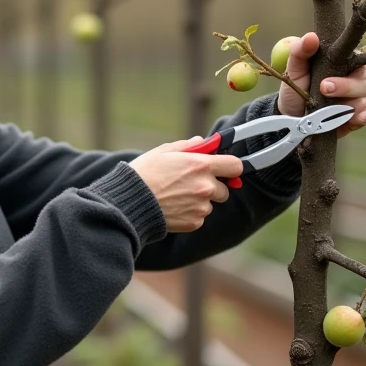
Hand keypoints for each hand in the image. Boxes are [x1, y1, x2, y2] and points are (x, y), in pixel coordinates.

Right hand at [128, 137, 243, 232]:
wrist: (130, 203)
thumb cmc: (144, 174)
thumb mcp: (163, 152)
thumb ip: (187, 146)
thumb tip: (201, 143)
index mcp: (201, 165)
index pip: (235, 166)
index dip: (229, 167)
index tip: (222, 169)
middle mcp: (206, 187)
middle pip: (225, 189)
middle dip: (212, 186)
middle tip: (191, 184)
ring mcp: (201, 207)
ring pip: (210, 204)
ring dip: (200, 201)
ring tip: (176, 197)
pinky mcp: (195, 222)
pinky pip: (199, 217)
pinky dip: (190, 213)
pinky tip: (173, 207)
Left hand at [276, 32, 365, 138]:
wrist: (293, 116)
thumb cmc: (297, 88)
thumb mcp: (294, 70)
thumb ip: (300, 51)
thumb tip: (311, 37)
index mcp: (345, 63)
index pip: (359, 59)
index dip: (348, 67)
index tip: (326, 79)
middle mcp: (357, 78)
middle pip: (364, 80)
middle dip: (345, 87)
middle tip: (324, 89)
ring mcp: (361, 96)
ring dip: (348, 104)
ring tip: (331, 110)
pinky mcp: (362, 114)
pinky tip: (358, 118)